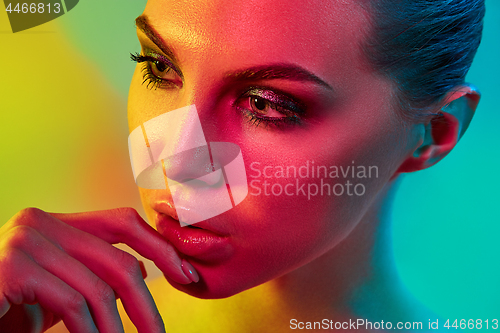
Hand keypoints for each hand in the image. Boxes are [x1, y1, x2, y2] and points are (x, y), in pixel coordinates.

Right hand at [0, 207, 196, 332]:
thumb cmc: (12, 310)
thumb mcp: (61, 288)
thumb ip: (94, 274)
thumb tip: (150, 272)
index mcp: (58, 222)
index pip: (123, 222)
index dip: (161, 247)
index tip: (187, 276)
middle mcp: (41, 222)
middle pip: (119, 261)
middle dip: (147, 304)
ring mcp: (25, 241)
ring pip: (100, 289)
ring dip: (117, 329)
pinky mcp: (11, 267)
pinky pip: (72, 304)